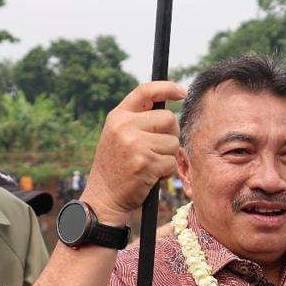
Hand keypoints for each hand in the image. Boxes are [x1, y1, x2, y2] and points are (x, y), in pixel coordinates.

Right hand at [81, 81, 185, 224]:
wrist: (103, 198)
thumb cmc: (116, 167)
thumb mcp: (118, 136)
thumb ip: (137, 121)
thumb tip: (169, 109)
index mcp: (118, 117)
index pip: (145, 92)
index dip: (166, 88)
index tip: (182, 92)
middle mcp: (125, 126)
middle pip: (169, 118)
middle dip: (171, 134)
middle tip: (158, 149)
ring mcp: (135, 144)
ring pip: (173, 142)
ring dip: (167, 156)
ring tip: (148, 165)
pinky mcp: (145, 163)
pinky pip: (171, 162)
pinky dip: (165, 172)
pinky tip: (149, 177)